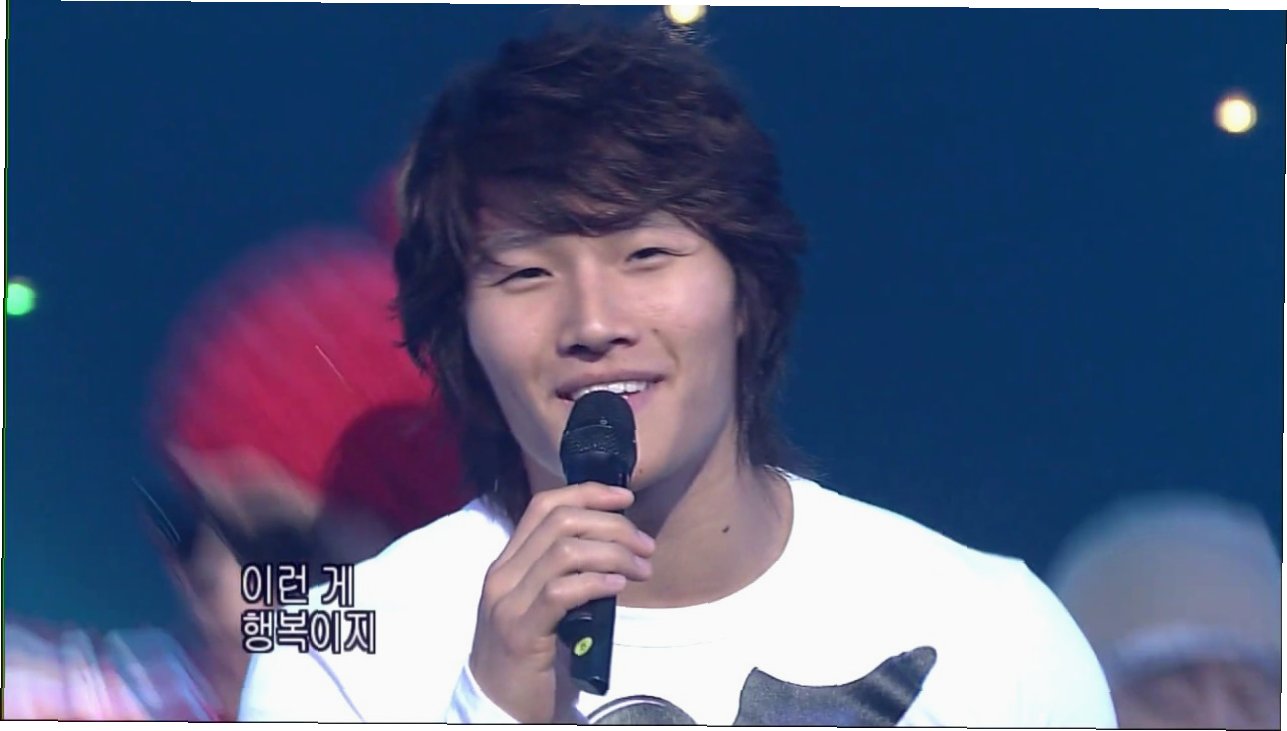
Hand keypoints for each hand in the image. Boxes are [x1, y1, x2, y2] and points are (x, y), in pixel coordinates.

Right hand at [469, 482, 654, 722]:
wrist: (497, 707)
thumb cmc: (529, 656)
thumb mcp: (541, 605)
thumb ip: (562, 575)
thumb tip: (613, 548)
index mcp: (507, 563)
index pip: (544, 506)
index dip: (587, 493)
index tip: (626, 498)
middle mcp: (502, 576)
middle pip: (560, 522)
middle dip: (611, 525)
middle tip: (645, 545)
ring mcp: (507, 604)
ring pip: (564, 552)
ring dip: (613, 554)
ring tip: (641, 570)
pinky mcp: (520, 634)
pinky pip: (561, 593)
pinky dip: (596, 582)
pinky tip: (619, 587)